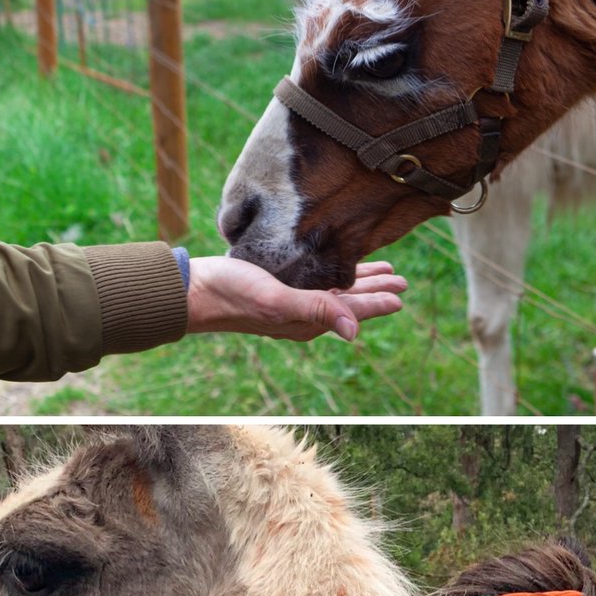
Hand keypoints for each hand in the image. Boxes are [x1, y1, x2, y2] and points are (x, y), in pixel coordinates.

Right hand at [186, 257, 406, 342]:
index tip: (402, 294)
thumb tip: (355, 331)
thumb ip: (318, 310)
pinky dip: (335, 272)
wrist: (193, 289)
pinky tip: (340, 264)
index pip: (352, 312)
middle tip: (402, 279)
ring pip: (335, 290)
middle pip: (349, 301)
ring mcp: (289, 300)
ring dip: (359, 281)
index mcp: (307, 321)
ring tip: (382, 270)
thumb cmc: (233, 294)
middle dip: (375, 290)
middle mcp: (302, 314)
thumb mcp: (278, 301)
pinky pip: (316, 281)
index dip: (378, 303)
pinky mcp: (277, 286)